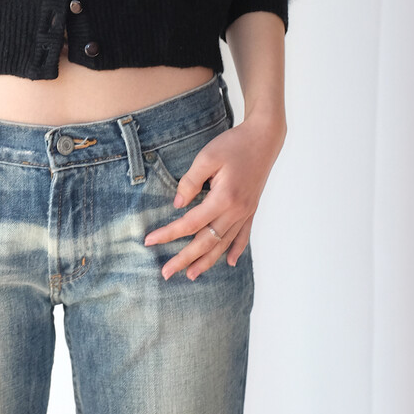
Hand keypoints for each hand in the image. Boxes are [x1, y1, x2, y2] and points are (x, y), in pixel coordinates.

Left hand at [143, 114, 286, 280]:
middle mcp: (236, 211)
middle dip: (184, 259)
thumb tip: (177, 205)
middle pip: (206, 242)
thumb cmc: (234, 144)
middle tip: (165, 273)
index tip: (149, 241)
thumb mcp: (207, 157)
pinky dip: (236, 250)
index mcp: (223, 198)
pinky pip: (243, 236)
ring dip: (207, 261)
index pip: (190, 224)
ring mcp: (246, 212)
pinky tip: (229, 262)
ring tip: (191, 275)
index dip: (168, 234)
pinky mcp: (251, 209)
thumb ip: (190, 182)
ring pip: (224, 244)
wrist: (265, 138)